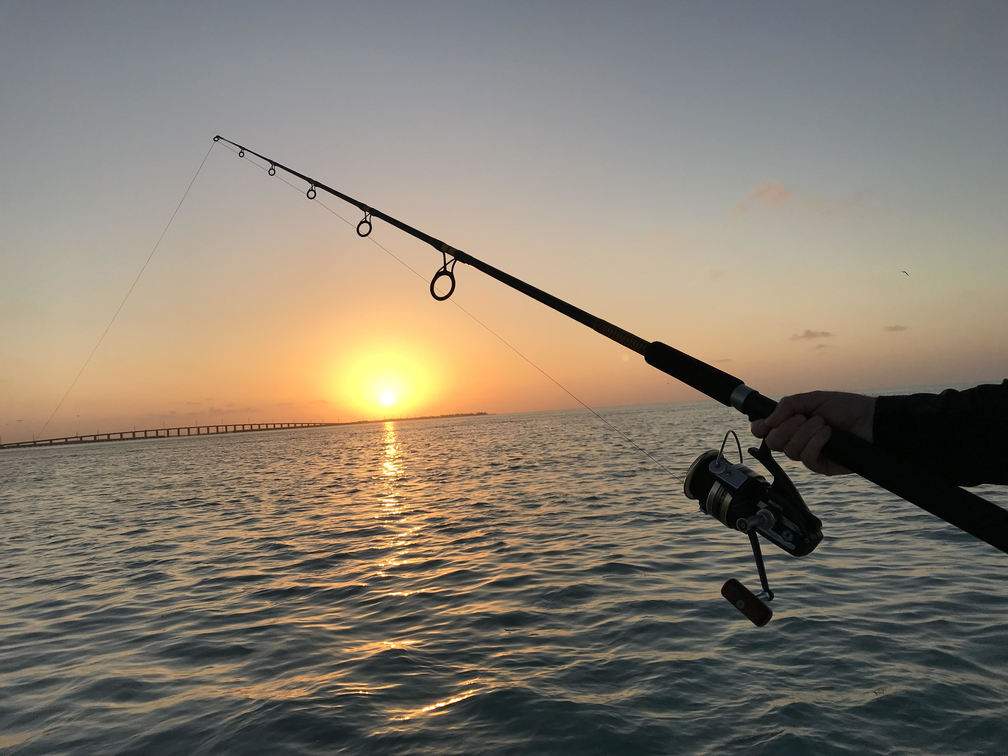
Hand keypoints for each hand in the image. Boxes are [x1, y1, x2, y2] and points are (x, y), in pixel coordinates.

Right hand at [750, 391, 875, 475]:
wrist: (871, 419)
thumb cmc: (845, 408)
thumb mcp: (814, 399)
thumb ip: (788, 405)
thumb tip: (767, 420)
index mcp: (791, 425)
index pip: (764, 432)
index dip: (760, 428)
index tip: (766, 423)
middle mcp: (796, 441)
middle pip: (773, 443)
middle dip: (786, 428)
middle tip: (802, 418)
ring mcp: (808, 454)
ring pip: (790, 451)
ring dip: (805, 433)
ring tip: (822, 423)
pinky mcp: (821, 466)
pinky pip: (807, 459)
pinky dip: (815, 443)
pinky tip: (827, 434)